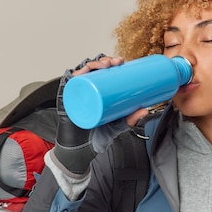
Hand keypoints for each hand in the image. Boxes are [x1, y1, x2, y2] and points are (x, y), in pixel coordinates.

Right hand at [53, 54, 147, 174]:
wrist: (81, 151)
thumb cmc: (96, 136)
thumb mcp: (117, 126)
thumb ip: (131, 119)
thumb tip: (145, 109)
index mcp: (96, 91)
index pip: (101, 71)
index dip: (111, 62)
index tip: (122, 61)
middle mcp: (85, 89)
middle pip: (92, 68)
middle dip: (104, 60)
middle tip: (116, 63)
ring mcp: (75, 93)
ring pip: (81, 72)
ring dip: (92, 64)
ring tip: (104, 65)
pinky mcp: (65, 100)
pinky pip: (66, 84)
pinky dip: (72, 75)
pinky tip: (82, 70)